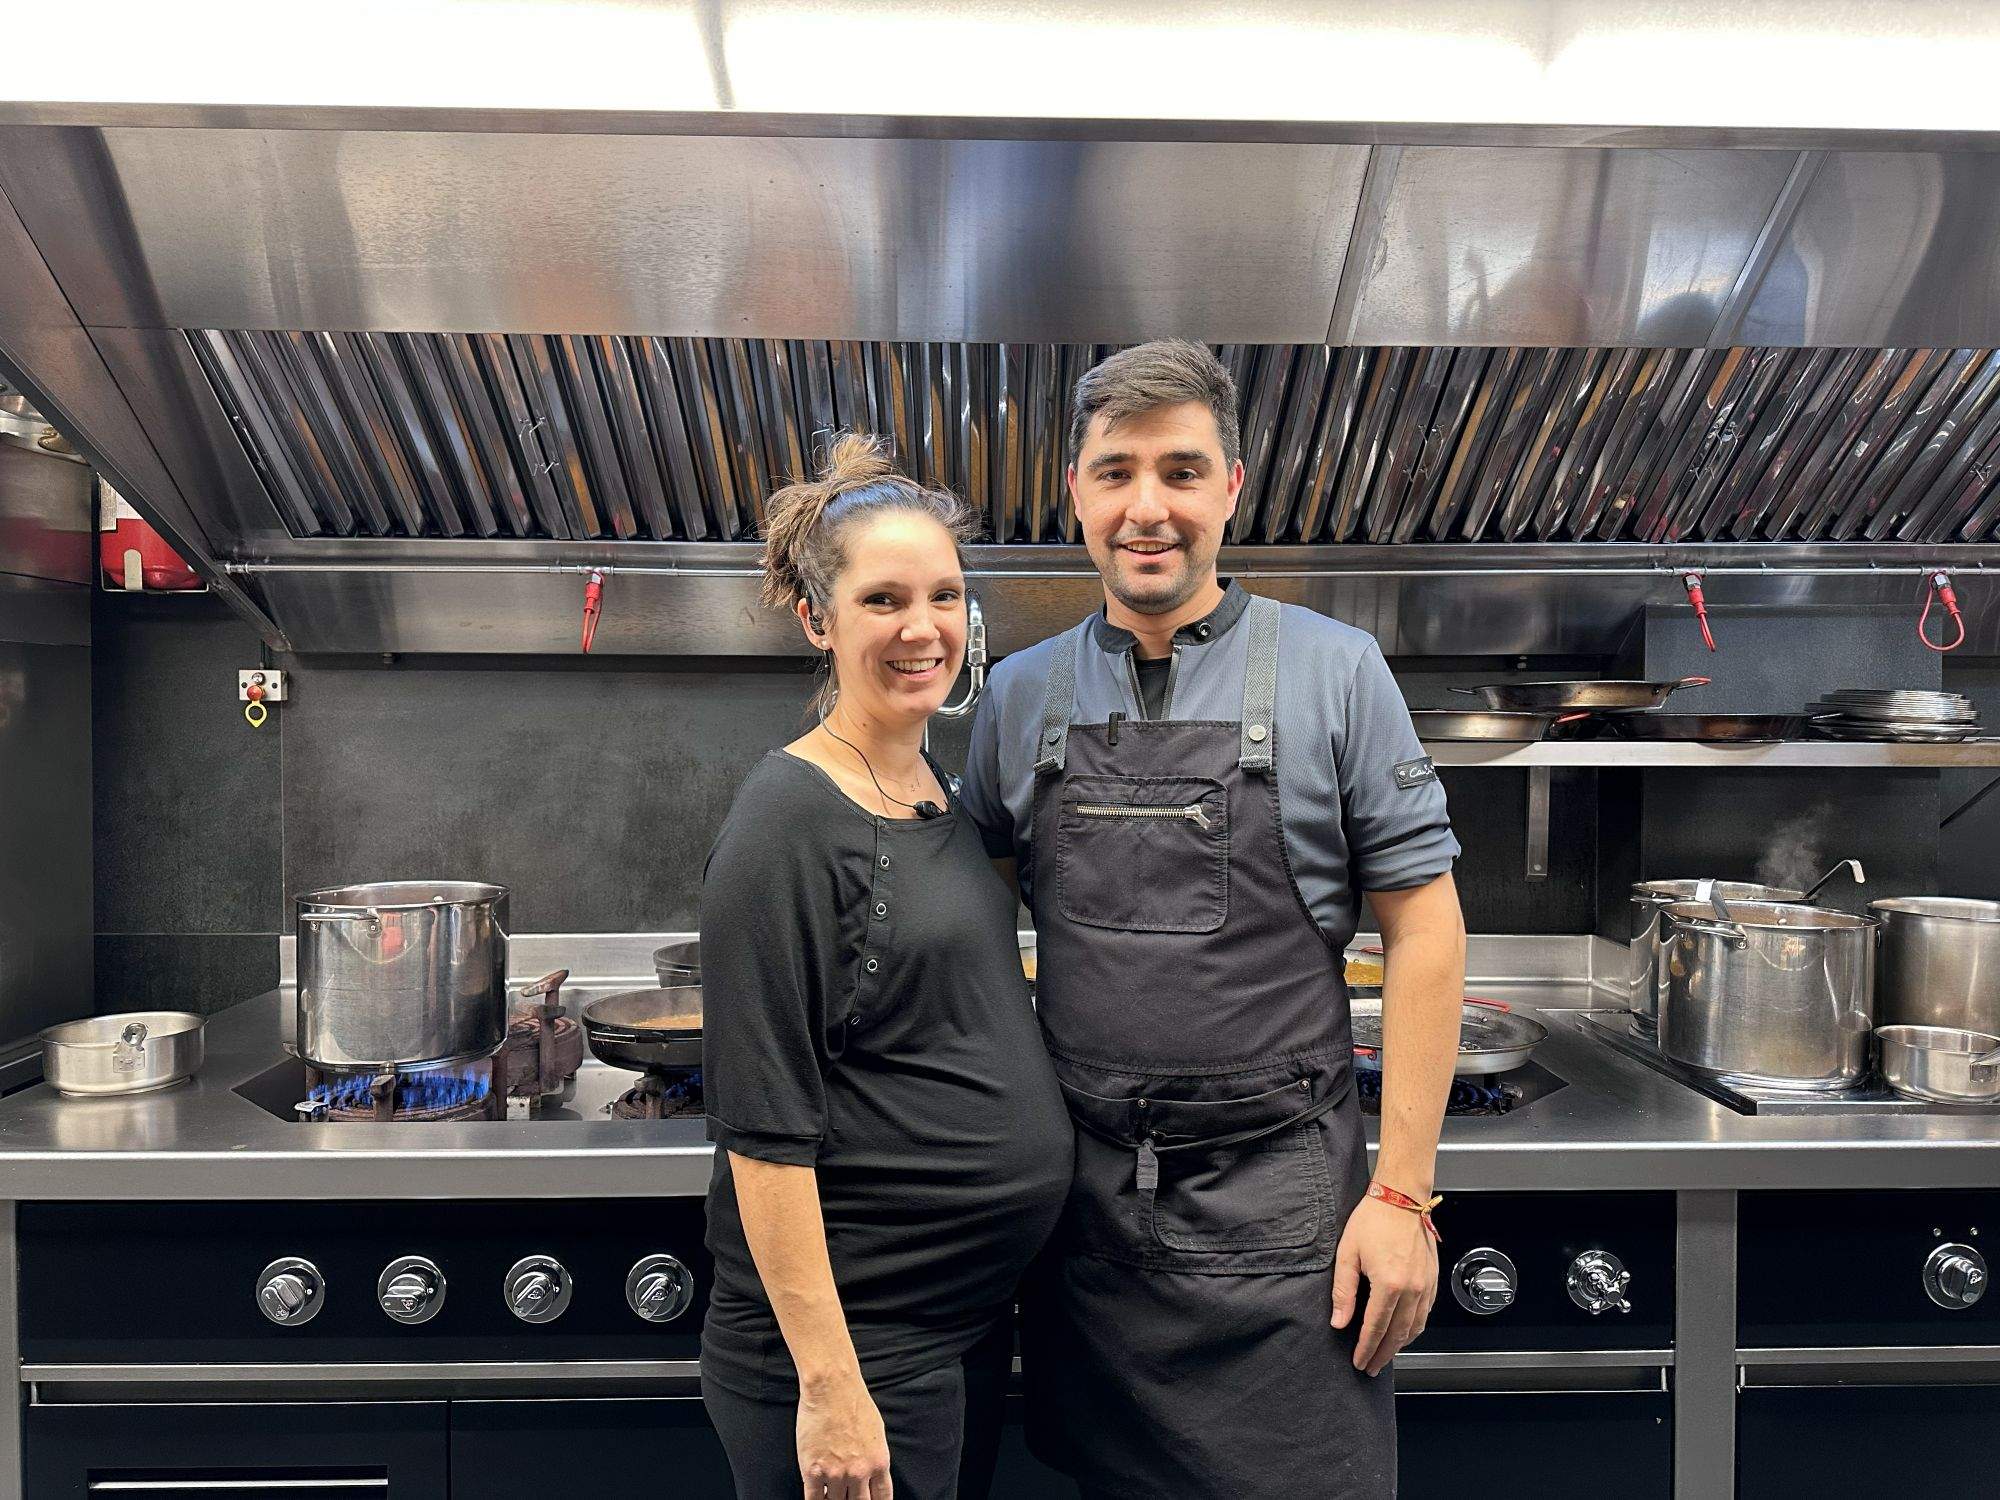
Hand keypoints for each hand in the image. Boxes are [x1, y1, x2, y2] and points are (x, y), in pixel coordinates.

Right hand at [796, 1369, 892, 1499]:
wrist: (831, 1387)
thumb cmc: (854, 1403)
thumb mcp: (877, 1433)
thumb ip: (874, 1458)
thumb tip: (871, 1475)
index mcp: (878, 1462)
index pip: (882, 1499)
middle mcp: (859, 1472)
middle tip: (849, 1498)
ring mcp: (835, 1474)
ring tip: (833, 1496)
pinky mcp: (813, 1471)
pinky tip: (819, 1498)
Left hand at [1330, 1194, 1437, 1375]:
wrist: (1401, 1197)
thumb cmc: (1374, 1219)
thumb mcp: (1348, 1254)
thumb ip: (1343, 1291)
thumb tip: (1339, 1321)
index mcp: (1389, 1284)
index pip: (1375, 1328)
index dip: (1366, 1348)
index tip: (1359, 1361)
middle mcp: (1412, 1289)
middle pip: (1397, 1334)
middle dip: (1383, 1354)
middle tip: (1370, 1366)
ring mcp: (1426, 1285)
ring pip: (1415, 1327)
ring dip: (1400, 1345)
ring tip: (1386, 1354)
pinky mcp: (1433, 1279)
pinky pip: (1426, 1314)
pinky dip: (1415, 1328)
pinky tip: (1405, 1331)